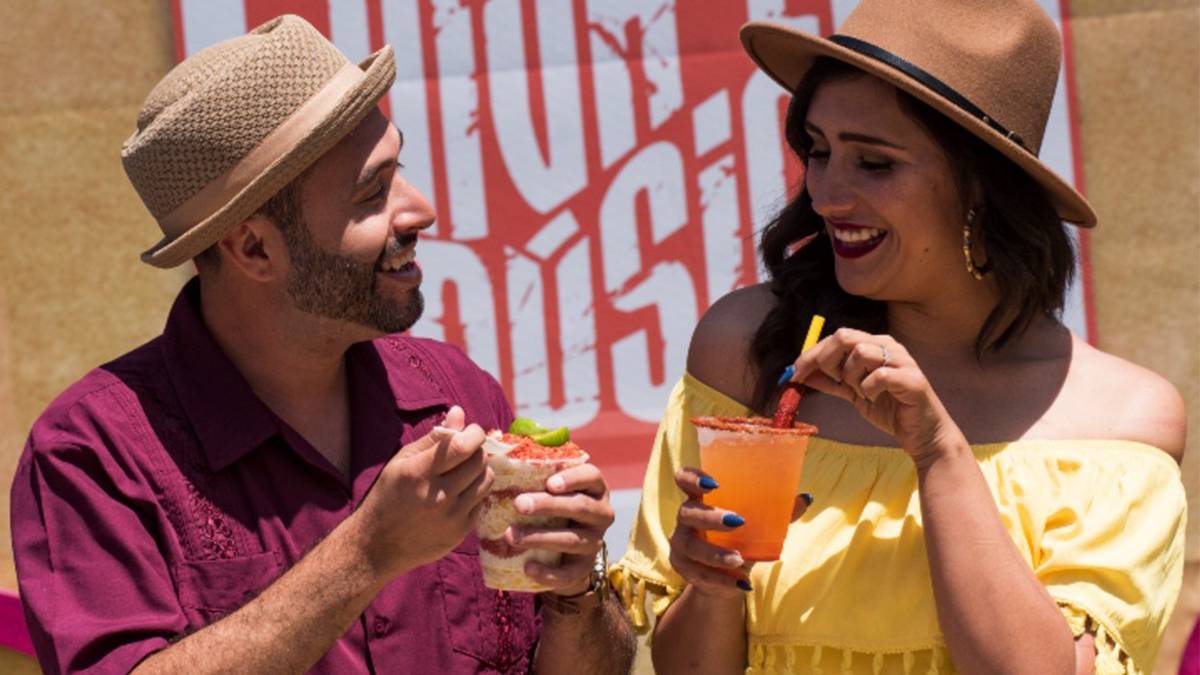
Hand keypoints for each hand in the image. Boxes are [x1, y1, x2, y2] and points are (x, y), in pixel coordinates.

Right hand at [354, 405, 492, 578]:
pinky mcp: (460, 532)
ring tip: (464, 470)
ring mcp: (451, 516)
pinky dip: (475, 492)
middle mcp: (438, 496)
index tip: (471, 431)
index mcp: (419, 473)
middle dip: (477, 449)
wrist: (378, 545)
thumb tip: (460, 412)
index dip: (474, 433)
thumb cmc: (388, 496)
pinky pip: (481, 502)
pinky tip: (459, 492)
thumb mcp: (402, 461)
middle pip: (479, 461)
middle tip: (467, 450)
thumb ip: (434, 437)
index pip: (462, 446)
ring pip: (486, 480)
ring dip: (480, 470)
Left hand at [503, 463, 613, 595]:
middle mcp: (601, 514)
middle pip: (580, 507)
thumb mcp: (546, 487)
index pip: (591, 477)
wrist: (563, 553)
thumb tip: (495, 442)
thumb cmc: (549, 508)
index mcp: (593, 488)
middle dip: (548, 506)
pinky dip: (548, 573)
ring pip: (572, 539)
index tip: (549, 482)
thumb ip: (531, 469)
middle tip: (518, 504)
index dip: (573, 478)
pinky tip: (527, 567)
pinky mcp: (584, 568)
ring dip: (540, 537)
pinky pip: (569, 573)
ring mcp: (595, 542)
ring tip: (510, 535)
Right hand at [667, 468, 812, 597]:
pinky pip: (699, 574)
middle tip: (738, 522)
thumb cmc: (740, 539)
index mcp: (700, 498)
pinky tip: (740, 583)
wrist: (725, 577)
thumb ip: (778, 512)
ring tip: (739, 559)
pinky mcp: (682, 568)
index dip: (692, 477)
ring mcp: (681, 543)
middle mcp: (685, 518)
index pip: (685, 478)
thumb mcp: (757, 525)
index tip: (713, 483)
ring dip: (716, 554)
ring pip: (691, 547)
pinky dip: (721, 579)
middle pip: (688, 512)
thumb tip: (806, 498)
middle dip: (711, 517)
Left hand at [784, 327, 965, 461]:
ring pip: (861, 352)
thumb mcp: (854, 394)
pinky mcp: (912, 380)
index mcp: (875, 345)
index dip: (811, 354)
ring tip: (861, 392)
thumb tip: (803, 374)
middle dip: (826, 360)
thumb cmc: (891, 410)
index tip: (793, 372)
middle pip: (845, 336)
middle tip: (829, 382)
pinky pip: (878, 375)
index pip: (837, 337)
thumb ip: (831, 381)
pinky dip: (868, 389)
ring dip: (851, 376)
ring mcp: (902, 360)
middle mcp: (889, 346)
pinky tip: (874, 398)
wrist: (922, 436)